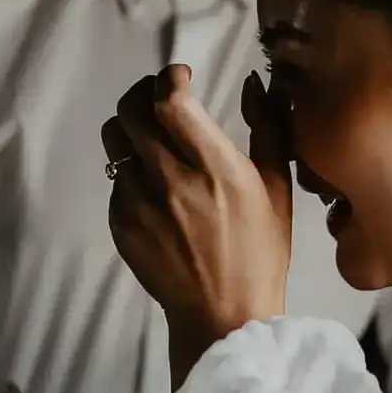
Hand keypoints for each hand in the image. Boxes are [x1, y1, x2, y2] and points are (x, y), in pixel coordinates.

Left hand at [102, 64, 292, 380]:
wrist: (224, 315)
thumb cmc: (260, 251)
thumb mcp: (277, 187)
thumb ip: (268, 127)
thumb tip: (253, 81)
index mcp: (217, 169)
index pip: (171, 102)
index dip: (169, 77)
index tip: (181, 76)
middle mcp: (172, 182)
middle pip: (131, 110)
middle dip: (145, 93)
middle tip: (161, 99)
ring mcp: (139, 205)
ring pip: (114, 139)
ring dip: (130, 127)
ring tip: (152, 138)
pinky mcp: (120, 225)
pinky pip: (115, 179)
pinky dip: (131, 170)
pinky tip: (156, 187)